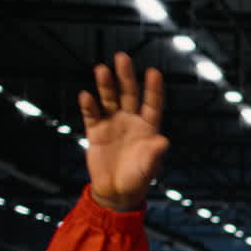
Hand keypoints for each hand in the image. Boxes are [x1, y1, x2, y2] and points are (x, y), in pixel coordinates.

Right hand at [79, 52, 167, 211]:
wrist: (116, 192)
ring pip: (109, 100)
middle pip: (129, 95)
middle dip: (126, 77)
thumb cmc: (138, 180)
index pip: (152, 104)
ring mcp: (113, 124)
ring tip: (101, 70)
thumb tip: (164, 141)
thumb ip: (154, 154)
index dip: (153, 89)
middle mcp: (131, 121)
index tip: (154, 72)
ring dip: (106, 85)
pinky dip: (89, 106)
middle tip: (122, 57)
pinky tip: (86, 96)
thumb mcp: (149, 169)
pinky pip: (92, 115)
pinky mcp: (96, 132)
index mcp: (148, 128)